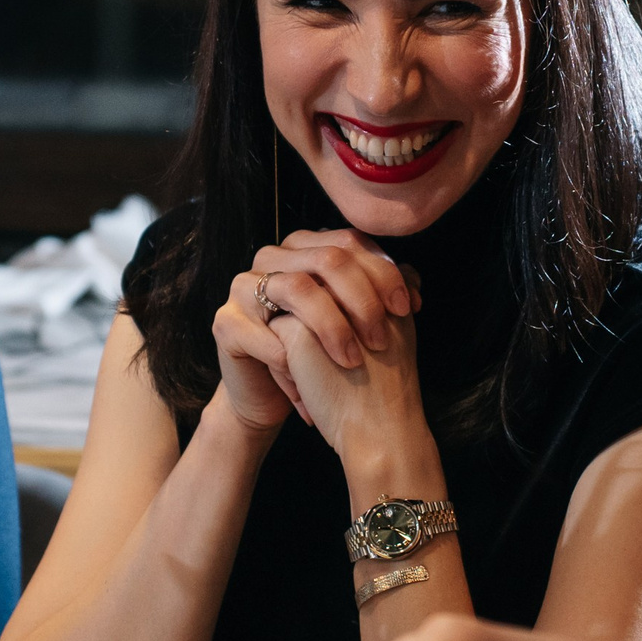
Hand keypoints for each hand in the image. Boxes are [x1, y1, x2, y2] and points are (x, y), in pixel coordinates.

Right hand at [210, 230, 416, 438]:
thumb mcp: (353, 322)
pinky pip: (265, 333)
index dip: (384, 272)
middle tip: (382, 339)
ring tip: (351, 361)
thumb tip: (415, 280)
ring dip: (332, 327)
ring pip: (297, 289)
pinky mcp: (226, 323)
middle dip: (363, 300)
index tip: (409, 309)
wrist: (275, 398)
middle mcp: (271, 258)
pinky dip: (294, 360)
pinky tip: (312, 382)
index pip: (349, 242)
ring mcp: (243, 288)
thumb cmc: (318, 356)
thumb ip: (379, 295)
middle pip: (328, 259)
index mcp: (303, 249)